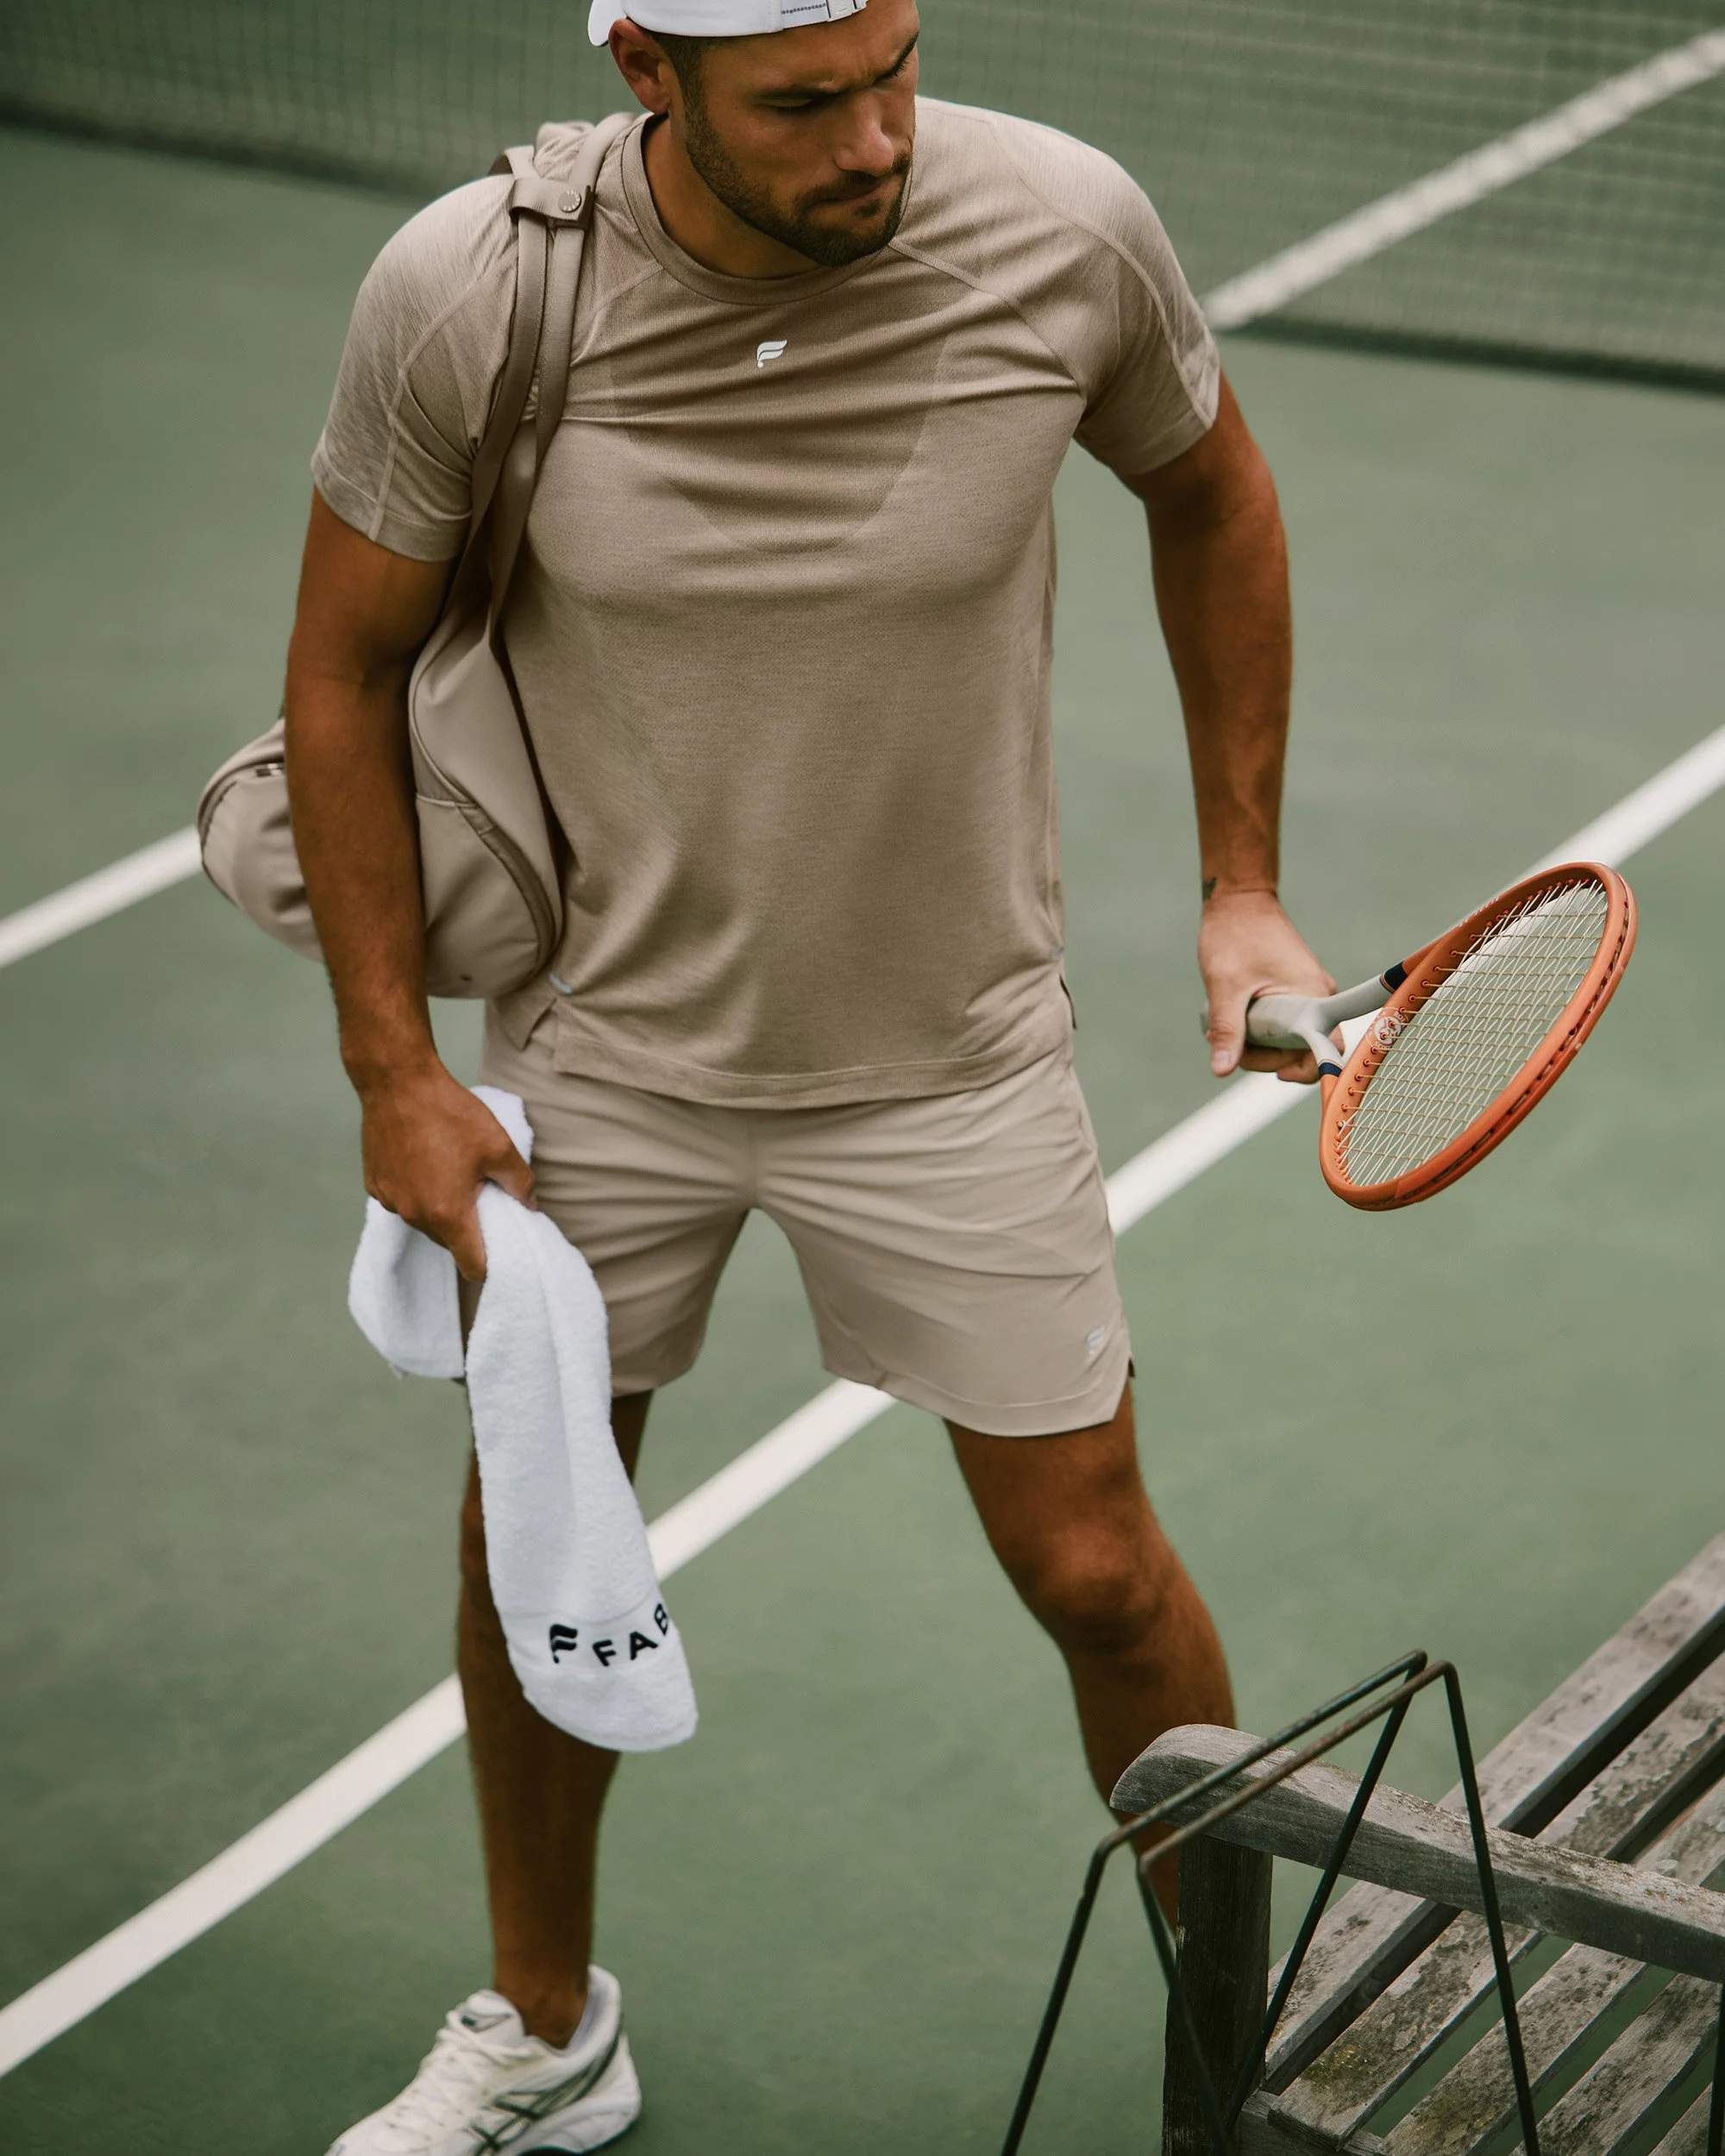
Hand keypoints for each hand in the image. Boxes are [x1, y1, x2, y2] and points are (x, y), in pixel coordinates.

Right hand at [356, 1060, 534, 1279]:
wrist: (397, 1081)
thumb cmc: (449, 1113)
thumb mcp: (499, 1146)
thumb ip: (520, 1183)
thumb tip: (530, 1206)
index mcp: (448, 1213)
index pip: (472, 1266)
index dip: (489, 1264)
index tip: (499, 1249)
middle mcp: (414, 1215)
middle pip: (448, 1242)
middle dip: (466, 1228)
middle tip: (479, 1195)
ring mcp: (390, 1201)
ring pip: (424, 1221)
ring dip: (440, 1209)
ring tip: (451, 1173)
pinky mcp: (375, 1184)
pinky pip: (403, 1201)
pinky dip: (416, 1191)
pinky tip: (425, 1161)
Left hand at [1199, 887, 1335, 1084]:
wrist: (1239, 901)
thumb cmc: (1234, 935)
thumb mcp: (1225, 987)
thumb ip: (1228, 1029)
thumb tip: (1222, 1070)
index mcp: (1312, 995)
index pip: (1325, 1049)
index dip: (1303, 1071)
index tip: (1274, 1073)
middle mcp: (1318, 996)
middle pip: (1300, 1050)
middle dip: (1263, 1055)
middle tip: (1227, 1042)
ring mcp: (1307, 994)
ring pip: (1287, 1038)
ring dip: (1255, 1042)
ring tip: (1221, 1027)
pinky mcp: (1293, 992)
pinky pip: (1281, 1023)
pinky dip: (1258, 1028)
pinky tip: (1233, 1017)